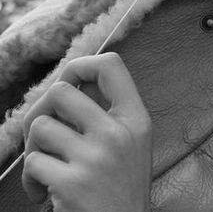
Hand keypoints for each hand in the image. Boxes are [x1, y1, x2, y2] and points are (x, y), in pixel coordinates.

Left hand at [22, 52, 151, 211]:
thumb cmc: (122, 191)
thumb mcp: (134, 143)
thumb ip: (112, 114)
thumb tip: (70, 86)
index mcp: (135, 119)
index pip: (110, 65)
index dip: (82, 66)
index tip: (70, 81)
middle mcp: (117, 133)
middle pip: (61, 91)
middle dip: (43, 111)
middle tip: (46, 135)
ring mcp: (94, 158)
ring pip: (40, 127)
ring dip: (35, 150)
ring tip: (47, 168)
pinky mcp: (71, 183)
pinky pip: (32, 163)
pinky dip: (30, 181)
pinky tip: (44, 193)